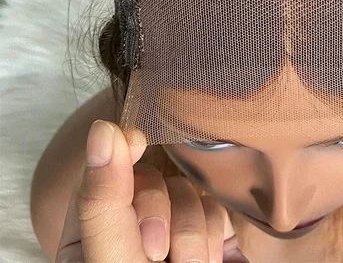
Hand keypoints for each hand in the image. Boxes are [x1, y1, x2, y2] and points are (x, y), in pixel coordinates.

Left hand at [55, 120, 247, 262]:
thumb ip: (105, 201)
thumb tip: (104, 128)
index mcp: (90, 231)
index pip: (109, 166)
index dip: (123, 160)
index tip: (135, 147)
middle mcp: (131, 225)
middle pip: (154, 179)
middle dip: (163, 217)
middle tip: (158, 258)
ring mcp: (171, 230)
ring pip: (190, 193)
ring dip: (194, 235)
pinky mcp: (206, 236)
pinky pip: (215, 208)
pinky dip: (216, 236)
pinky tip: (209, 261)